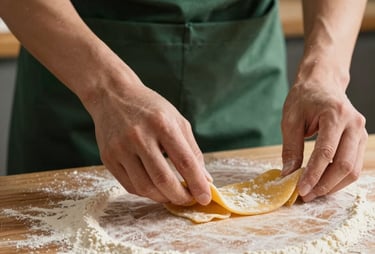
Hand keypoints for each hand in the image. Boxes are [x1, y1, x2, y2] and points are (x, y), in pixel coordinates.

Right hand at [88, 78, 211, 205]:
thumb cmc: (150, 108)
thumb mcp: (177, 120)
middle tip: (189, 200)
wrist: (113, 96)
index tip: (205, 197)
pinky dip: (146, 192)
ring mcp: (120, 148)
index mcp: (162, 124)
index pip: (185, 162)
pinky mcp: (108, 158)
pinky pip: (130, 186)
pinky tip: (155, 189)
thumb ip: (192, 150)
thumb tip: (205, 180)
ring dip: (163, 198)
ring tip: (173, 195)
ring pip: (145, 187)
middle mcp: (139, 136)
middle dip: (180, 197)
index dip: (198, 184)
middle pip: (163, 179)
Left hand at [281, 74, 367, 201]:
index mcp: (335, 115)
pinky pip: (354, 166)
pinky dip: (339, 178)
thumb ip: (291, 148)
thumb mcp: (290, 120)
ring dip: (333, 185)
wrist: (322, 83)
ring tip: (312, 192)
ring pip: (353, 169)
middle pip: (344, 165)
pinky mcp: (361, 140)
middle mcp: (354, 124)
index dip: (313, 175)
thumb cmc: (304, 98)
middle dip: (324, 185)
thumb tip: (288, 175)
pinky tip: (323, 182)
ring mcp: (361, 133)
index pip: (326, 152)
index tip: (300, 190)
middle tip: (305, 195)